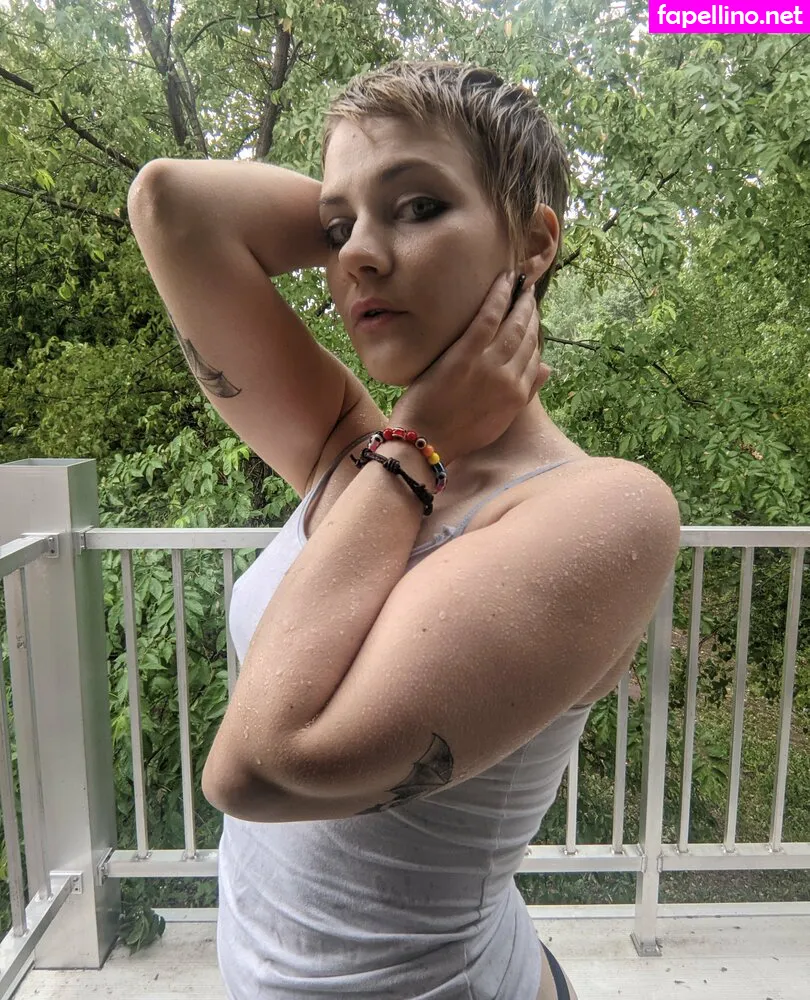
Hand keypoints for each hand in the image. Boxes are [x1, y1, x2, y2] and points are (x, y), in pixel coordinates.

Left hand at [389, 271, 550, 466]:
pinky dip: (499, 297)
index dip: (535, 334)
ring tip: (518, 285)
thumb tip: (547, 368)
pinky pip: (488, 318)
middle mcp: (509, 378)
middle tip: (528, 295)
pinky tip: (503, 281)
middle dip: (530, 313)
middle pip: (527, 337)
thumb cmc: (456, 434)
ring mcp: (489, 365)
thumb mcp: (498, 421)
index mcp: (517, 396)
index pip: (534, 357)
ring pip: (513, 325)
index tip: (532, 318)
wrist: (425, 442)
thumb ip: (524, 394)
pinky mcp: (466, 355)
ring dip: (519, 302)